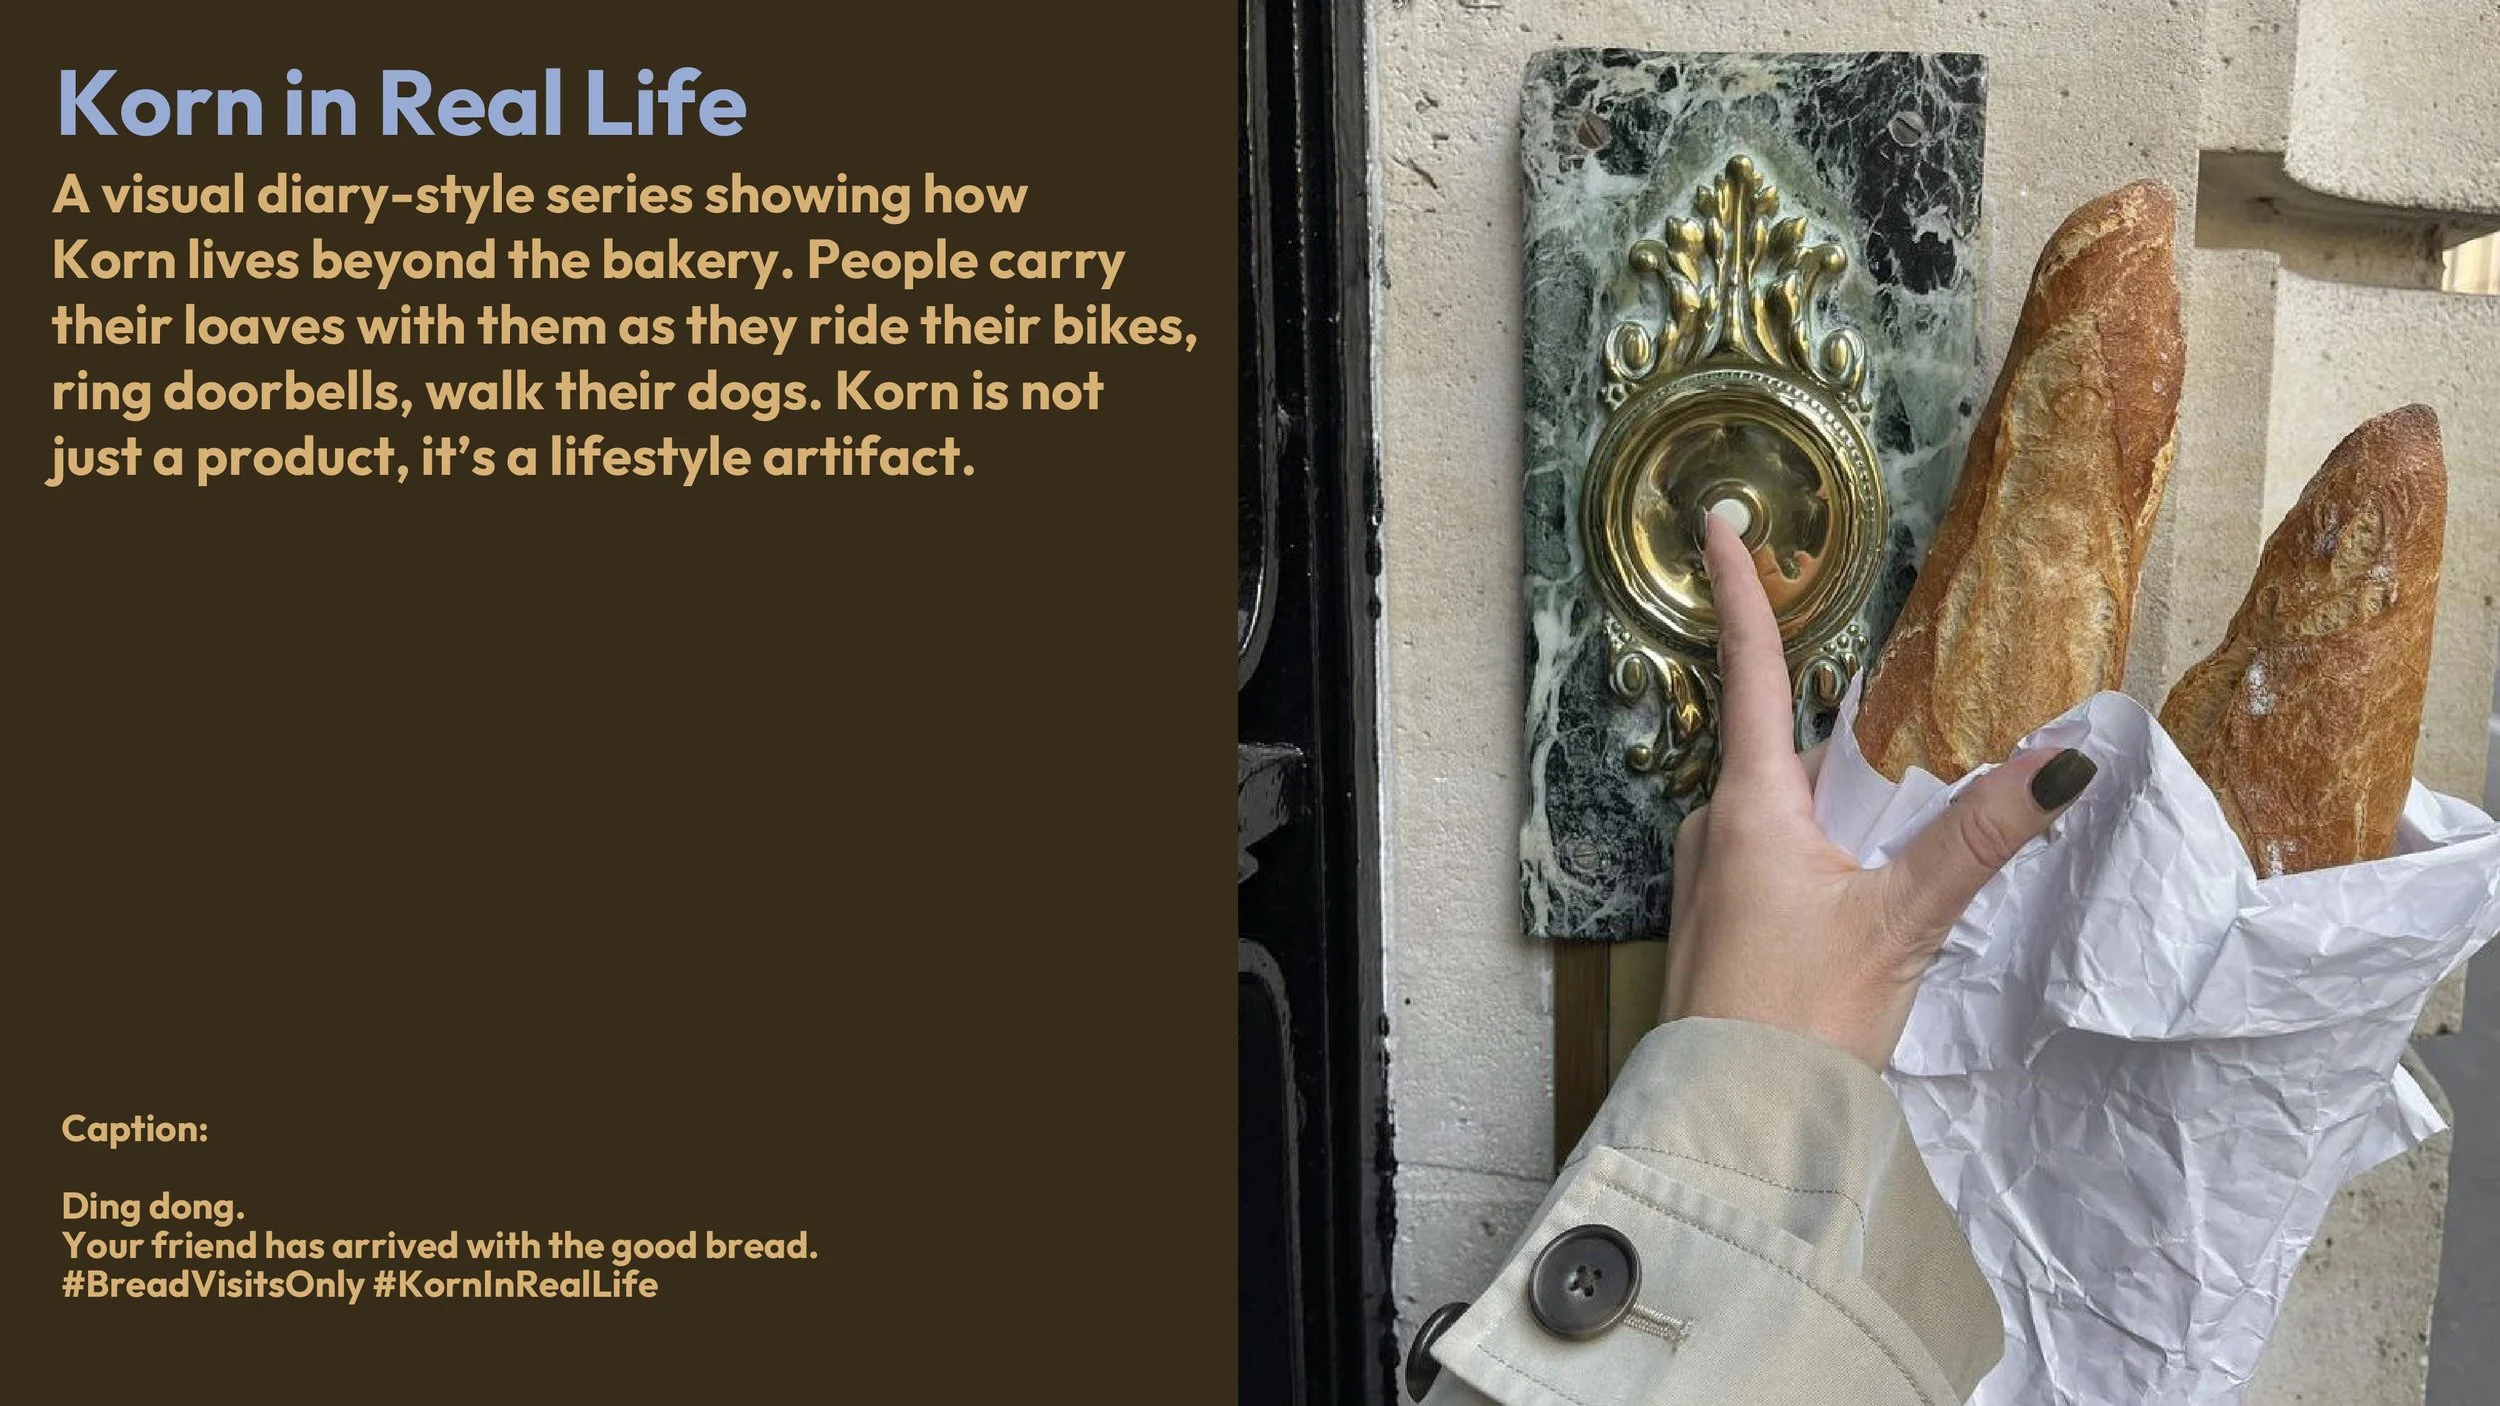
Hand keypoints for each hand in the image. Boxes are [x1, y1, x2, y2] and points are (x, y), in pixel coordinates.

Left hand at [1660, 514, 2098, 1067]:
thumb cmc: (1801, 1019)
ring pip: (1794, 811)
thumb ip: (1981, 837)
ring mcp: (1710, 876)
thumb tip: (2062, 761)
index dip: (1740, 591)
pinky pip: (1782, 859)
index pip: (1752, 669)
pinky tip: (1866, 907)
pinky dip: (1830, 857)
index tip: (1720, 522)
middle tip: (1920, 776)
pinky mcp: (1721, 922)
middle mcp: (1715, 827)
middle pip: (1796, 751)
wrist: (1734, 1121)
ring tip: (1903, 867)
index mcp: (1749, 804)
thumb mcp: (1904, 921)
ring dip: (1851, 816)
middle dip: (1860, 752)